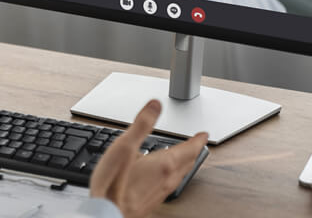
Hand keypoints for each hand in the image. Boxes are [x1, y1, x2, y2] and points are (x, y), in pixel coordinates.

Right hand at [89, 100, 208, 217]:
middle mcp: (165, 180)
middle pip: (187, 163)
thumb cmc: (112, 185)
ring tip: (185, 158)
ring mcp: (159, 193)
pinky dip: (173, 175)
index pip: (188, 149)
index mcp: (163, 164)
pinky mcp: (150, 202)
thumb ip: (141, 125)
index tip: (204, 134)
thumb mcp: (124, 147)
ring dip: (185, 164)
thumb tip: (155, 105)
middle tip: (198, 144)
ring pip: (179, 176)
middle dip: (193, 152)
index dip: (197, 140)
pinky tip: (164, 178)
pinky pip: (169, 185)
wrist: (107, 215)